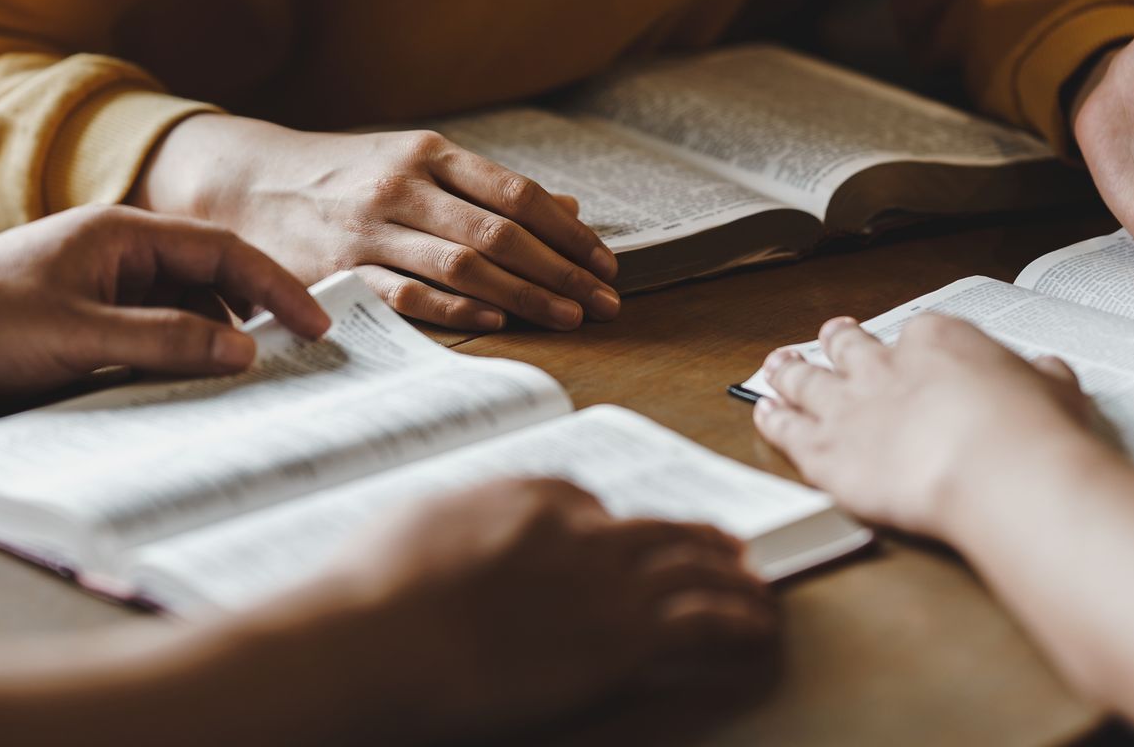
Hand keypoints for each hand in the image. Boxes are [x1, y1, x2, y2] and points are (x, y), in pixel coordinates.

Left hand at [0, 205, 330, 409]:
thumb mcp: (79, 337)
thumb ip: (166, 340)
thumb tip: (246, 349)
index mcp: (121, 233)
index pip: (224, 250)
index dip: (277, 286)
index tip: (317, 326)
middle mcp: (115, 253)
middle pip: (208, 277)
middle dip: (254, 314)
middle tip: (295, 358)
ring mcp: (96, 287)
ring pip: (179, 309)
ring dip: (213, 339)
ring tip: (247, 381)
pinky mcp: (76, 322)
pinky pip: (147, 334)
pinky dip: (176, 356)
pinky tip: (189, 388)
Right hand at [133, 114, 620, 331]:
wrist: (245, 181)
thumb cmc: (343, 174)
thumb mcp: (414, 161)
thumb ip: (487, 187)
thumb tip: (569, 209)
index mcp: (427, 154)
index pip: (517, 194)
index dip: (568, 233)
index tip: (605, 263)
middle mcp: (403, 188)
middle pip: (500, 233)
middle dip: (562, 272)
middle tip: (606, 303)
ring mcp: (370, 231)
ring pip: (464, 264)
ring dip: (525, 297)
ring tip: (570, 318)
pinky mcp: (340, 271)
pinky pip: (408, 294)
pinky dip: (457, 309)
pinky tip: (496, 324)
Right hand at [315, 477, 776, 738]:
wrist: (382, 638)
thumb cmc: (375, 589)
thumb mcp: (420, 522)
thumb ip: (463, 520)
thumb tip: (465, 529)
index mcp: (529, 494)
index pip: (588, 503)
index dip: (615, 528)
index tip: (628, 545)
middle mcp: (581, 528)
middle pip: (659, 529)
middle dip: (699, 539)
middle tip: (729, 550)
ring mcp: (608, 581)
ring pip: (695, 568)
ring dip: (734, 580)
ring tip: (758, 590)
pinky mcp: (625, 636)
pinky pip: (705, 620)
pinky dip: (739, 621)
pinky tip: (757, 628)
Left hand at [753, 314, 1096, 537]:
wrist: (995, 469)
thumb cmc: (1030, 431)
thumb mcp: (1054, 391)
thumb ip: (1040, 379)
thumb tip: (1046, 372)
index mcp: (937, 341)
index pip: (917, 333)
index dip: (908, 344)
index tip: (907, 349)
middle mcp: (883, 366)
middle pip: (850, 346)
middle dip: (838, 340)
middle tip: (830, 334)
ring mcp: (849, 407)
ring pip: (806, 380)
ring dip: (789, 370)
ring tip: (776, 364)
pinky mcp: (827, 452)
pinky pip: (788, 430)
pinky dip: (773, 419)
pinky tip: (763, 413)